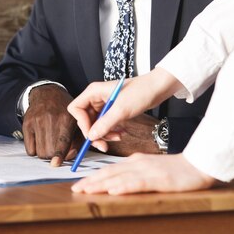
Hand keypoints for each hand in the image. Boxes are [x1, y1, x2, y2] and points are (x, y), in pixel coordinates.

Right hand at [22, 85, 82, 166]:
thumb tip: (69, 157)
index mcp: (66, 118)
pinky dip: (35, 150)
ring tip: (49, 145)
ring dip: (45, 154)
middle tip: (57, 151)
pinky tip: (40, 142)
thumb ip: (77, 141)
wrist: (47, 94)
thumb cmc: (64, 112)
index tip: (56, 163)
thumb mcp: (76, 122)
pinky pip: (29, 149)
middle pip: (49, 150)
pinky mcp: (26, 124)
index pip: (62, 140)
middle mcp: (50, 118)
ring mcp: (36, 121)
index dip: (59, 154)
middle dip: (54, 156)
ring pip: (39, 152)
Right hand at [67, 68, 183, 151]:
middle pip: (85, 119)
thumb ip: (105, 123)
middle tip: (103, 144)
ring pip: (96, 124)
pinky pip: (105, 124)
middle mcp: (96, 98)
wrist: (157, 88)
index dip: (82, 123)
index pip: (76, 109)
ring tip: (117, 137)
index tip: (92, 134)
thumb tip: (92, 136)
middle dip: (95, 132)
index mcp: (93, 92)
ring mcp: (104, 104)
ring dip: (105, 134)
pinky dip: (111, 131)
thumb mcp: (121, 109)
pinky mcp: (112, 110)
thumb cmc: (140, 91)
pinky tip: (121, 133)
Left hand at [71, 153, 215, 194]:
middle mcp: (138, 163)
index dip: (93, 177)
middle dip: (91, 181)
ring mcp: (148, 171)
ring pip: (120, 177)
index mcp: (135, 161)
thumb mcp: (151, 169)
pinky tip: (114, 191)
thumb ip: (135, 173)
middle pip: (110, 172)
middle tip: (75, 188)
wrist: (199, 165)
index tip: (79, 184)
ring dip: (102, 184)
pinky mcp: (159, 179)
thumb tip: (117, 183)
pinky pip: (138, 183)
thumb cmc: (176, 169)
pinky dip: (124, 187)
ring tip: (87, 190)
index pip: (110, 169)